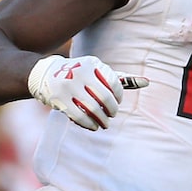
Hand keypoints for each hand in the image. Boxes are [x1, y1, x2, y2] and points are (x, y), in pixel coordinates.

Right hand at [27, 54, 147, 130]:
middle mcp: (80, 72)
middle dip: (112, 110)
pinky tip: (93, 127)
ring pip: (93, 109)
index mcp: (92, 64)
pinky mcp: (59, 99)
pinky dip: (89, 124)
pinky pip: (79, 116)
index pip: (114, 84)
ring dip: (102, 120)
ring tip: (104, 124)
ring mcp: (68, 85)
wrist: (44, 74)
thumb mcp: (98, 72)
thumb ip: (121, 79)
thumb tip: (147, 82)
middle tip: (112, 115)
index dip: (118, 97)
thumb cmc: (79, 74)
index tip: (116, 103)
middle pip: (105, 98)